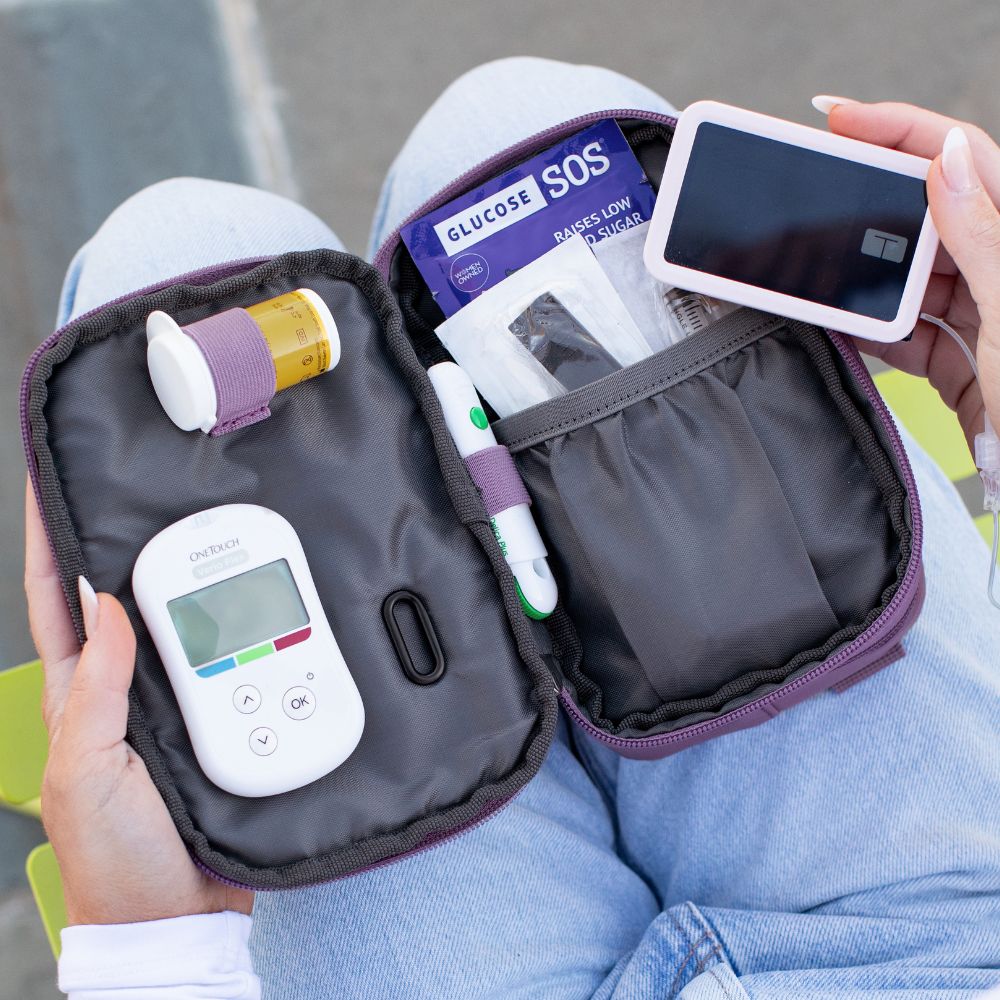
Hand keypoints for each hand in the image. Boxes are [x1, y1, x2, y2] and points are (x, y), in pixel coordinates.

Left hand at [24, 481, 253, 924]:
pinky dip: (243, 631)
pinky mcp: (216, 718)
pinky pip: (230, 661)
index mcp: (79, 693)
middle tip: (155, 490)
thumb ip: (96, 692)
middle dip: (133, 539)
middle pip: (126, 595)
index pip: (56, 601)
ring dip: (199, 582)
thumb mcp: (89, 772)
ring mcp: (171, 701)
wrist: (178, 914)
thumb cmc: (115, 855)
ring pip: (185, 622)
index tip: (51, 482)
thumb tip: (106, 607)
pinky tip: (264, 608)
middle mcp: (124, 687)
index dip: (49, 540)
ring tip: (217, 536)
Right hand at [815, 97, 999, 452]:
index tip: (843, 119)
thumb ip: (980, 236)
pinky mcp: (961, 360)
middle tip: (817, 195)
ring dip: (865, 278)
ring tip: (820, 267)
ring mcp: (981, 315)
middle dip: (870, 209)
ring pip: (909, 279)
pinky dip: (872, 331)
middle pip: (926, 218)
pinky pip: (906, 333)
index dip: (901, 129)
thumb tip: (943, 161)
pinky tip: (844, 322)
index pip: (963, 158)